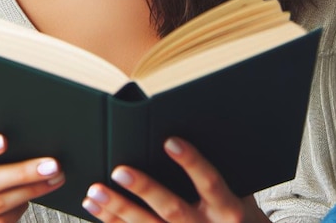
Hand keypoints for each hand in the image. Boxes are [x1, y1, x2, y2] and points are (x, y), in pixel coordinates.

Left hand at [82, 137, 269, 222]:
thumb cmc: (237, 213)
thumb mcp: (240, 190)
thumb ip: (219, 164)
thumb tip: (189, 123)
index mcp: (228, 208)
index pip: (210, 182)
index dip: (191, 162)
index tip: (169, 141)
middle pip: (173, 209)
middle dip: (145, 190)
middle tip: (119, 170)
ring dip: (120, 209)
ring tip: (95, 191)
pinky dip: (114, 222)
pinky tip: (96, 208)